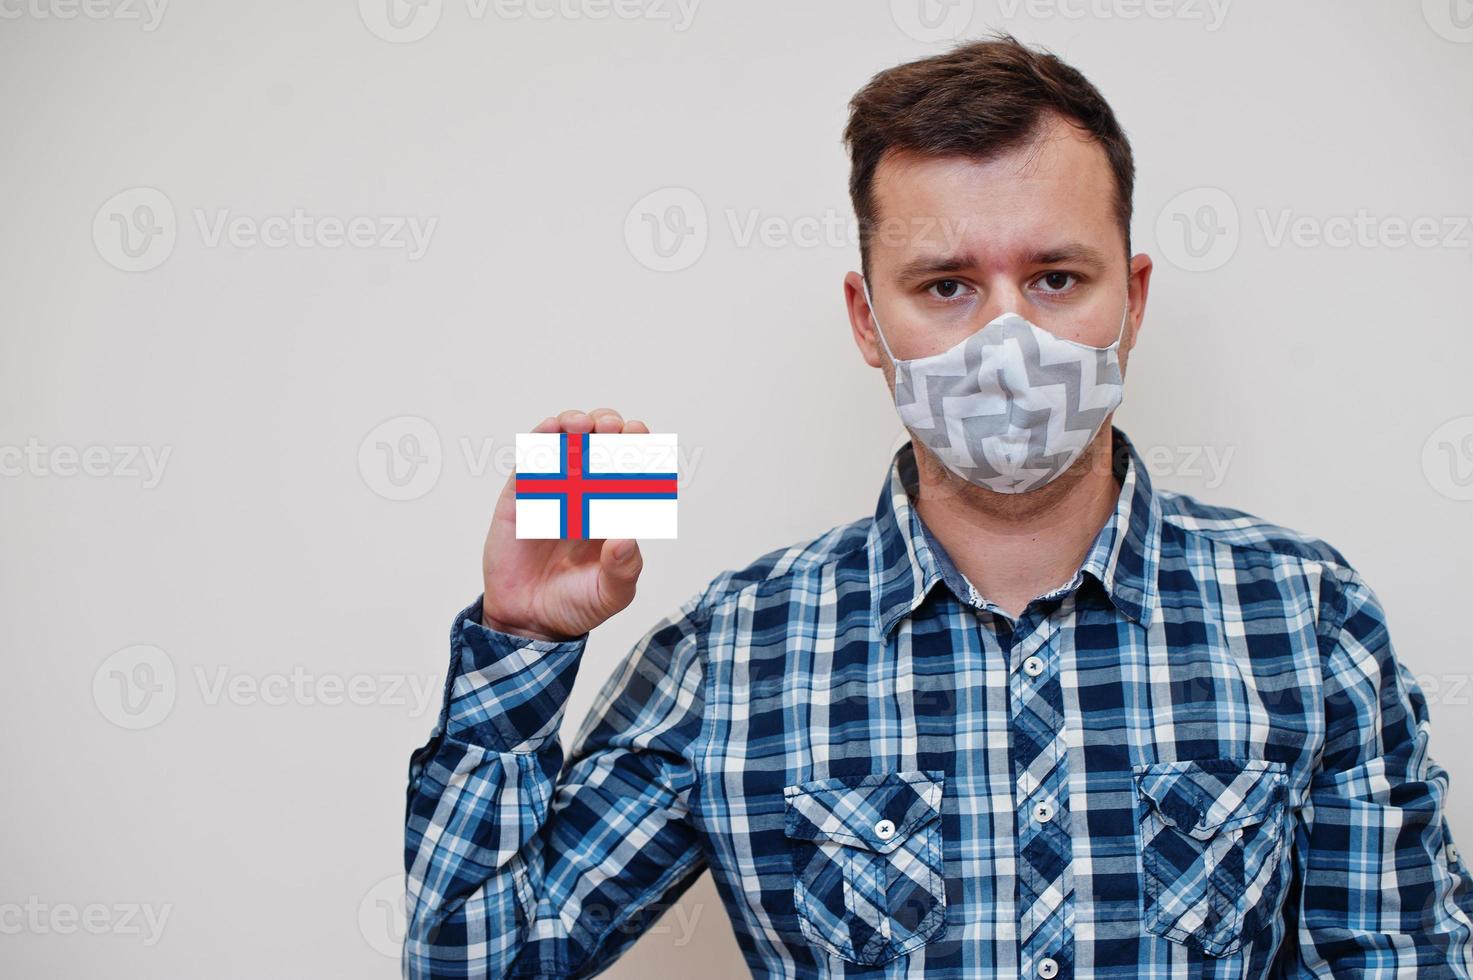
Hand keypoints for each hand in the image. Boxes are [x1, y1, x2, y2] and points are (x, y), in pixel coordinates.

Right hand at [481, 408, 647, 641]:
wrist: (529, 623)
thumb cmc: (576, 604)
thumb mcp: (611, 594)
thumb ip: (624, 569)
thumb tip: (627, 538)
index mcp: (614, 511)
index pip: (631, 470)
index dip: (638, 449)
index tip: (640, 439)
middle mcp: (586, 495)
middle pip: (601, 446)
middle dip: (610, 429)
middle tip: (613, 429)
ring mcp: (553, 493)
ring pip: (566, 445)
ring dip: (576, 426)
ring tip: (583, 424)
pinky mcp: (521, 498)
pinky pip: (530, 462)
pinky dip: (540, 441)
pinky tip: (551, 429)